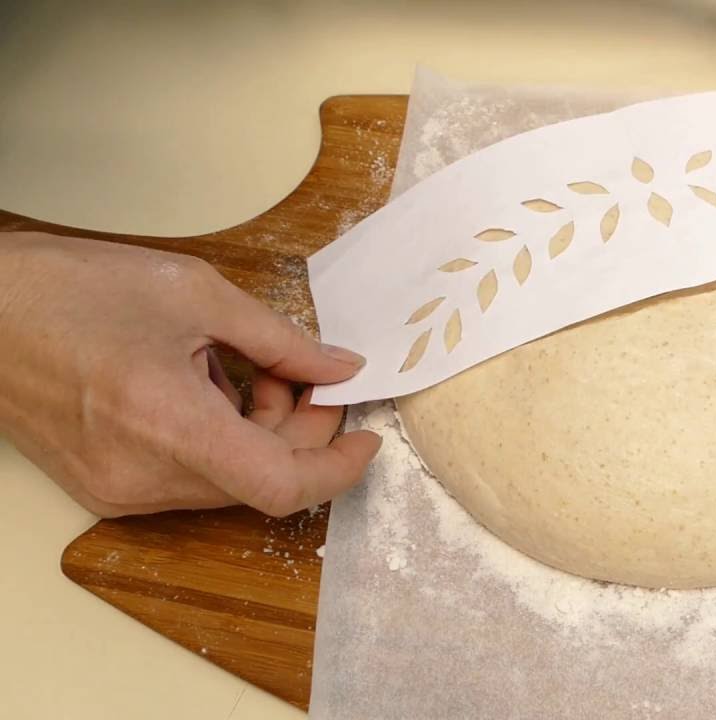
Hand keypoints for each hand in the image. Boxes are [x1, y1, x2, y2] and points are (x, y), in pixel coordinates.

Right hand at [0, 232, 380, 516]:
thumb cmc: (68, 290)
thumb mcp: (196, 294)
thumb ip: (281, 340)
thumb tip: (338, 368)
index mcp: (171, 427)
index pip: (283, 487)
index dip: (338, 469)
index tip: (366, 438)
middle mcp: (144, 476)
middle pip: (261, 481)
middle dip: (301, 432)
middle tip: (309, 376)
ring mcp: (119, 490)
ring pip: (227, 481)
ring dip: (259, 433)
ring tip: (246, 366)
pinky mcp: (104, 487)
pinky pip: (188, 478)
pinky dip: (219, 439)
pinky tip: (206, 385)